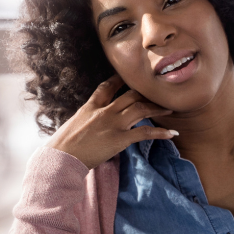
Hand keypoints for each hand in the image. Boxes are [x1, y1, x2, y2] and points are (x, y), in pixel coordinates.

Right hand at [47, 75, 175, 168]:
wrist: (61, 158)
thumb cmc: (63, 146)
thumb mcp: (72, 125)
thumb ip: (86, 121)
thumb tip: (91, 125)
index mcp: (90, 107)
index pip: (106, 86)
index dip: (119, 79)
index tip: (129, 76)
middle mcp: (104, 111)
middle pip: (130, 95)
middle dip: (146, 94)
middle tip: (158, 95)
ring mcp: (113, 124)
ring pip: (141, 109)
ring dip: (157, 108)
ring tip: (169, 109)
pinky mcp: (120, 139)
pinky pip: (145, 133)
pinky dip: (160, 133)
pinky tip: (171, 134)